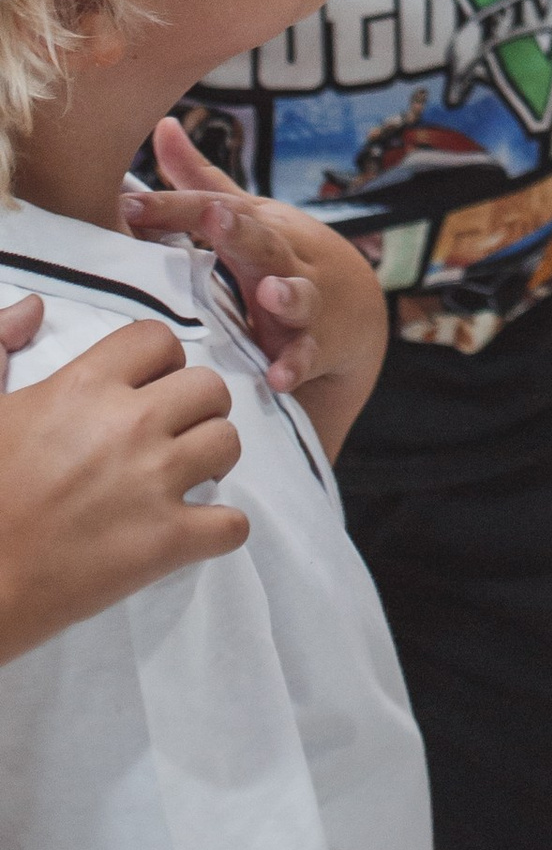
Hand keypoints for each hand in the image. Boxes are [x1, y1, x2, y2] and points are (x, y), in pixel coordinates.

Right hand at [0, 299, 245, 660]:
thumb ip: (0, 345)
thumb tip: (34, 307)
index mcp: (85, 385)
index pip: (159, 340)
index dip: (160, 362)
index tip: (148, 388)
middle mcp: (130, 423)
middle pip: (209, 388)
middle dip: (197, 407)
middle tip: (173, 433)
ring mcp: (154, 482)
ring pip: (228, 442)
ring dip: (214, 457)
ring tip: (187, 475)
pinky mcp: (165, 543)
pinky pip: (231, 524)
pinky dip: (221, 529)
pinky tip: (198, 530)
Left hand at [124, 120, 388, 461]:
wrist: (355, 313)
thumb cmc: (285, 258)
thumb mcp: (249, 217)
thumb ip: (201, 181)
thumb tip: (163, 125)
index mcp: (259, 227)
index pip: (212, 212)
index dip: (173, 210)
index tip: (128, 206)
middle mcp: (282, 259)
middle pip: (261, 241)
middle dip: (239, 229)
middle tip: (217, 217)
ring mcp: (304, 302)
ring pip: (298, 296)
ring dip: (286, 296)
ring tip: (272, 294)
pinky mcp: (316, 345)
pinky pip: (306, 356)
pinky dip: (295, 364)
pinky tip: (279, 373)